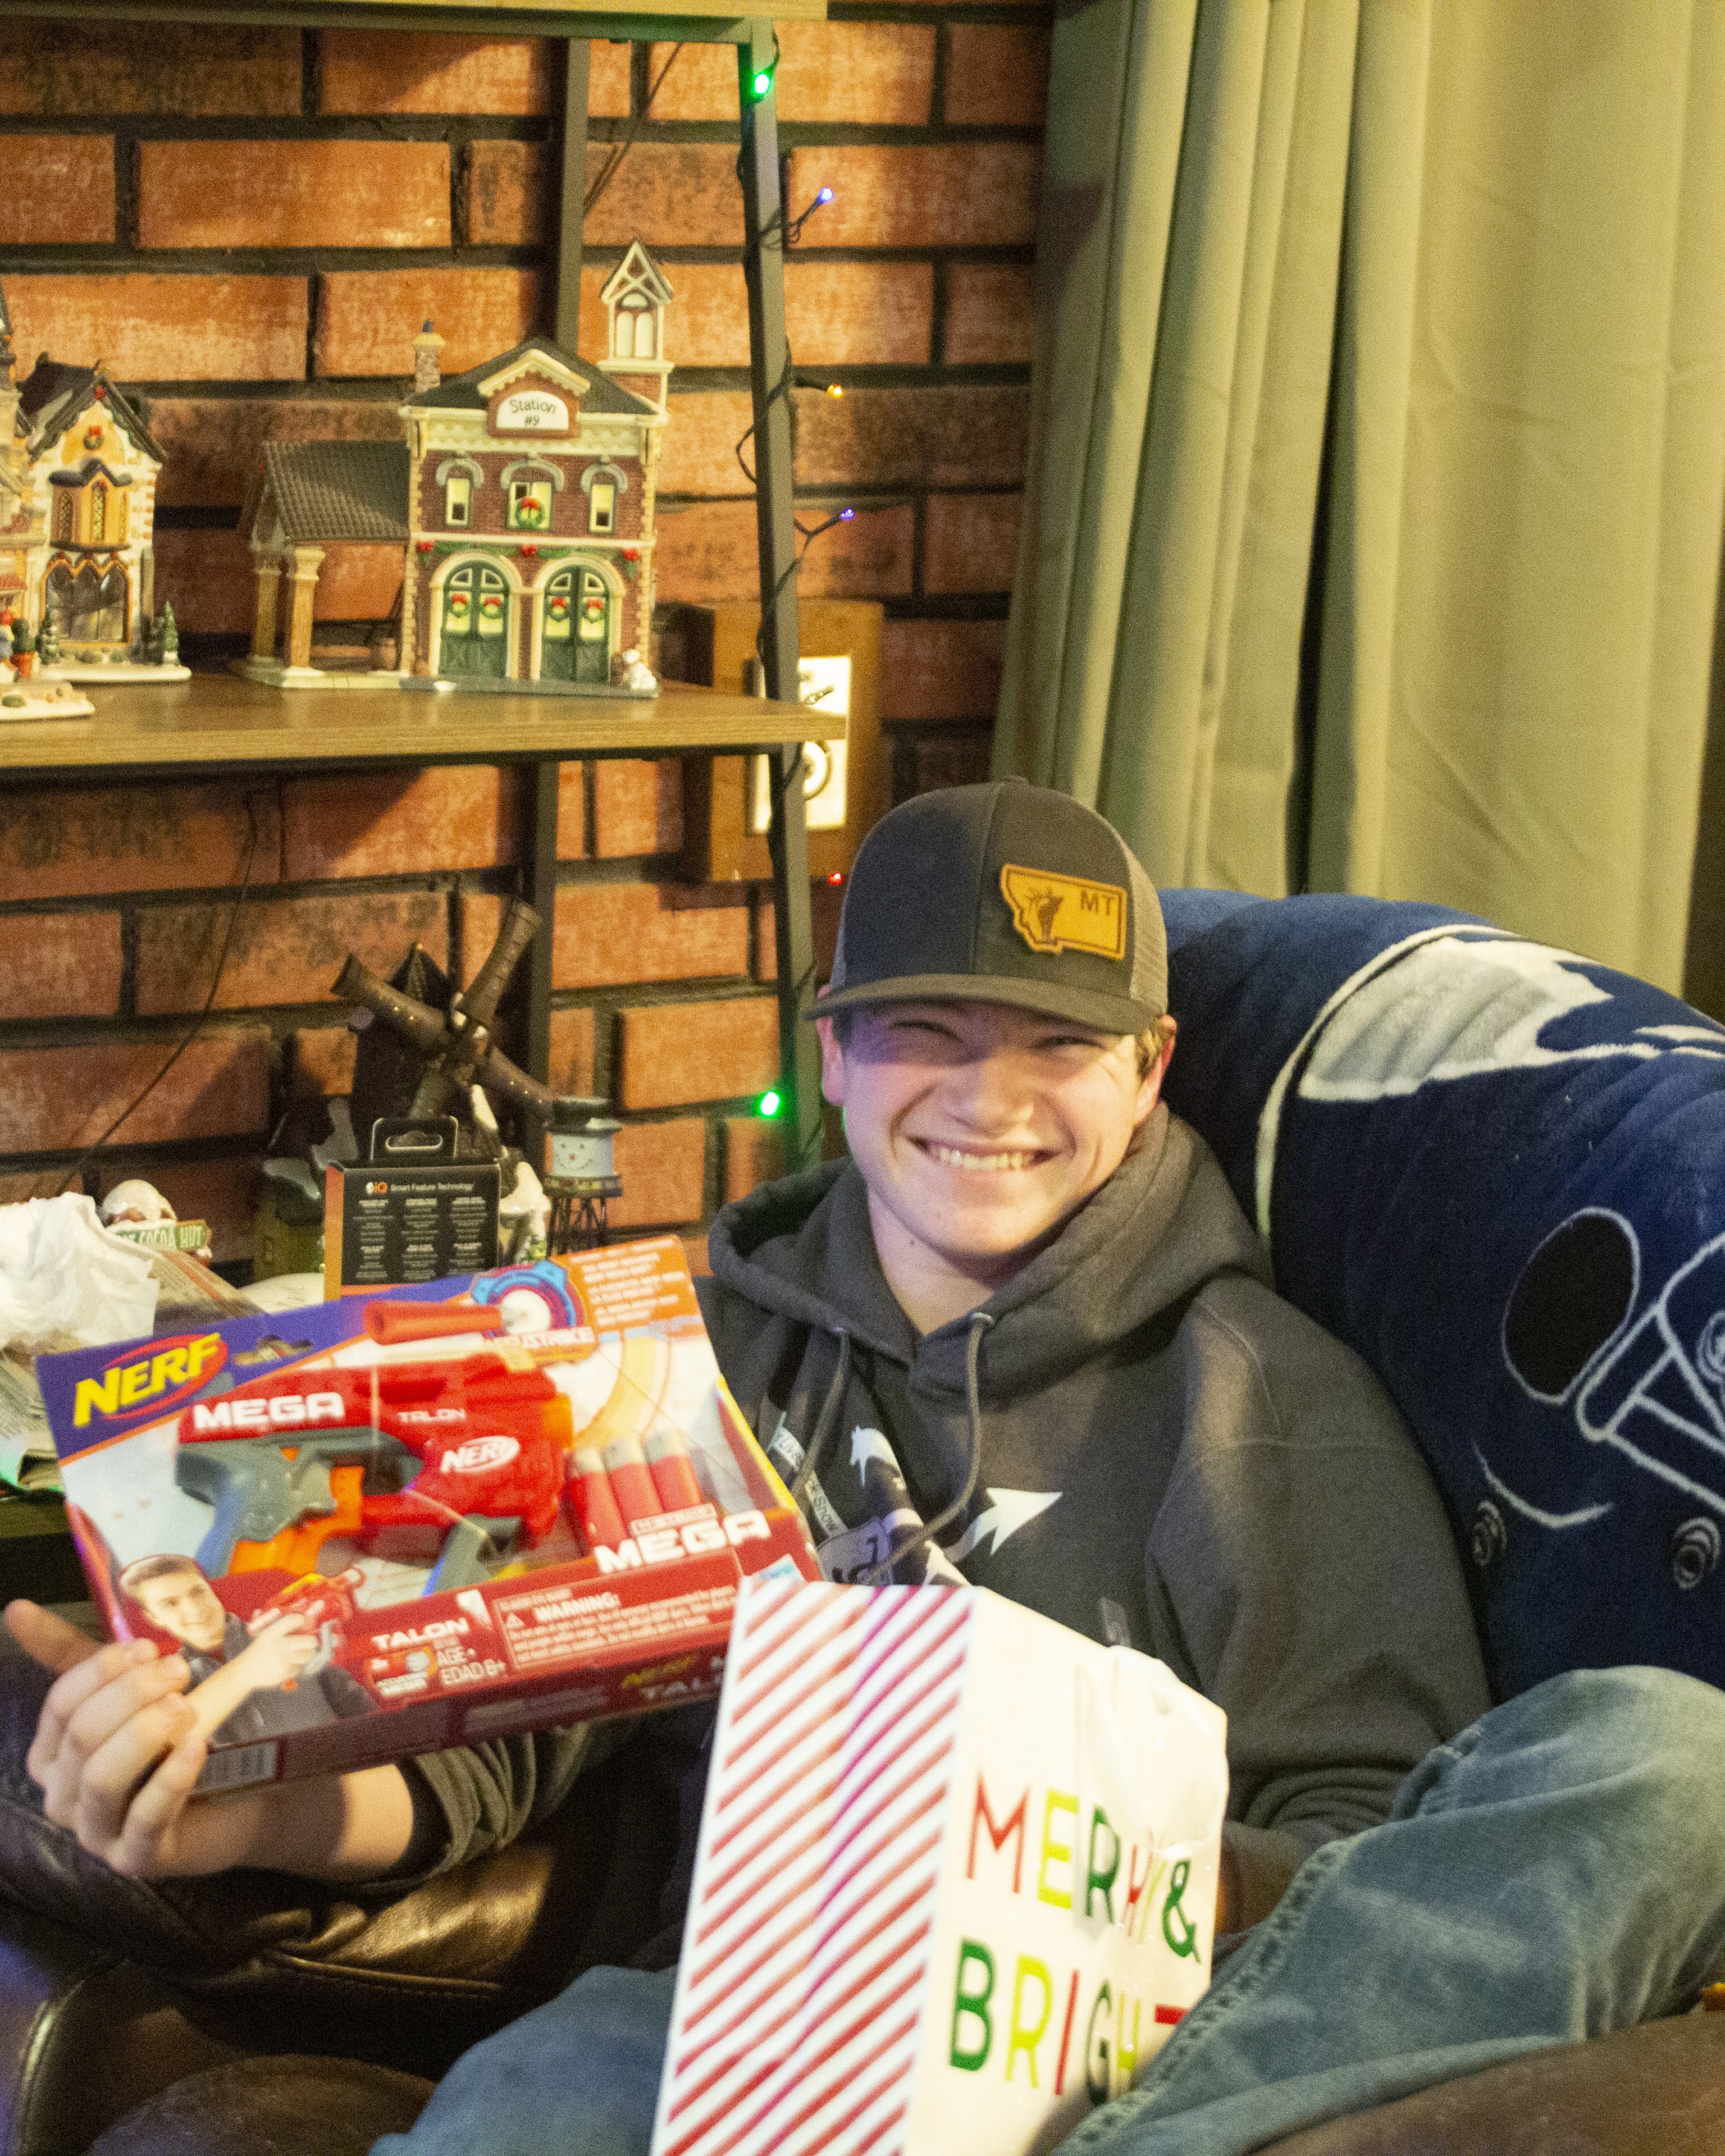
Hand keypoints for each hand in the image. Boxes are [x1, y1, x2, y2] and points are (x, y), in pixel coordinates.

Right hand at [6, 1602, 417, 1882]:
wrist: (241, 1794)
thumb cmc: (175, 1736)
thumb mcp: (129, 1690)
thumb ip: (74, 1655)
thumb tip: (15, 1610)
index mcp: (53, 1755)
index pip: (60, 1705)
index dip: (101, 1671)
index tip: (147, 1646)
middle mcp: (64, 1797)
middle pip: (82, 1737)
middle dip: (130, 1695)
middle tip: (178, 1670)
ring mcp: (98, 1833)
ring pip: (103, 1779)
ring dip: (145, 1734)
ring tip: (186, 1705)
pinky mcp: (139, 1858)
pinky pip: (146, 1818)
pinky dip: (171, 1779)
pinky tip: (196, 1748)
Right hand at [224, 1613, 317, 1699]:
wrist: (245, 1671)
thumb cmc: (256, 1649)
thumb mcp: (260, 1632)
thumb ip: (267, 1620)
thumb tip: (276, 1608)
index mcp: (271, 1633)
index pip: (293, 1620)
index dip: (301, 1619)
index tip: (302, 1620)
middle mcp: (278, 1646)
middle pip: (309, 1641)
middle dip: (311, 1639)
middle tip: (309, 1640)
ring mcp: (283, 1661)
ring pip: (308, 1655)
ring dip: (306, 1652)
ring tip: (301, 1651)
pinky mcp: (285, 1673)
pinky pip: (300, 1667)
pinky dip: (298, 1664)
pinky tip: (291, 1661)